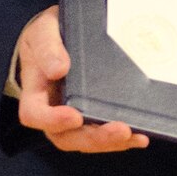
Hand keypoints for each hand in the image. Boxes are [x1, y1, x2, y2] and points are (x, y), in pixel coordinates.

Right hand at [16, 6, 149, 152]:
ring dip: (112, 143)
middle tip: (121, 130)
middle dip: (94, 138)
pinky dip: (122, 139)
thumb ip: (47, 48)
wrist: (61, 34)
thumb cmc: (48, 35)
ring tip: (137, 136)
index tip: (74, 116)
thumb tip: (59, 69)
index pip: (35, 114)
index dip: (53, 120)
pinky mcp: (92, 116)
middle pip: (66, 137)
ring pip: (87, 141)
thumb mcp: (43, 32)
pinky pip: (103, 134)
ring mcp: (73, 118)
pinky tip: (141, 136)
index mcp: (35, 93)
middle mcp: (52, 112)